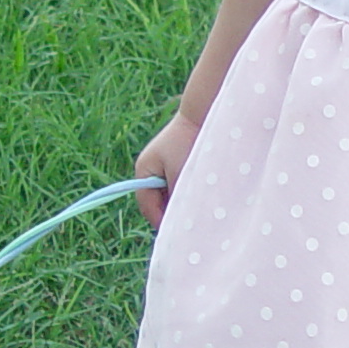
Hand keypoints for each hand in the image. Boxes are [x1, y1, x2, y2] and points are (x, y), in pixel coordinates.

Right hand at [133, 111, 200, 229]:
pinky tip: (200, 195)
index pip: (146, 205)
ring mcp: (162, 165)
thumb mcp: (181, 174)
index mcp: (144, 170)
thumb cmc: (189, 143)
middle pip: (156, 202)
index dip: (160, 221)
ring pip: (168, 195)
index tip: (176, 233)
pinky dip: (186, 191)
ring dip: (180, 202)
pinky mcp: (176, 162)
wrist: (204, 114)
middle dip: (170, 213)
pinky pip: (178, 184)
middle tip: (187, 226)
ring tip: (196, 209)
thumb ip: (176, 197)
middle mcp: (149, 169)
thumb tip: (178, 220)